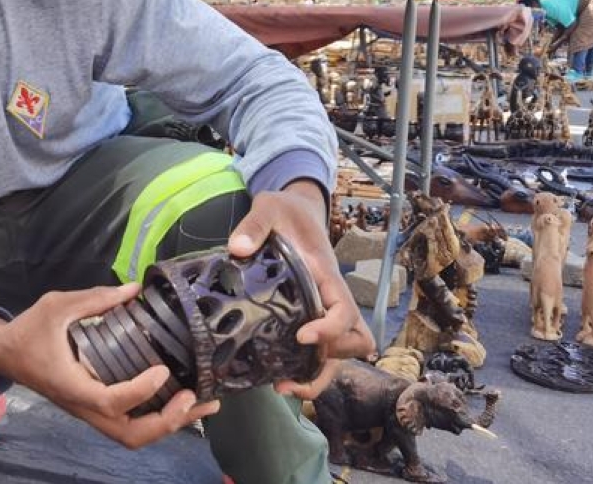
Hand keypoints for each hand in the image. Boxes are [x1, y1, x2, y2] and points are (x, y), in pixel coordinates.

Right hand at [0, 284, 219, 448]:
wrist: (5, 354)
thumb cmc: (29, 331)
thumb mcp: (57, 305)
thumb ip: (95, 298)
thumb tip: (136, 289)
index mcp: (72, 385)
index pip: (111, 401)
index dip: (140, 391)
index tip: (163, 369)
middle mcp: (84, 407)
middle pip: (130, 435)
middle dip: (167, 421)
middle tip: (192, 396)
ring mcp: (90, 412)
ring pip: (133, 436)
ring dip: (169, 424)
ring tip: (201, 403)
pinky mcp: (96, 409)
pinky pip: (130, 425)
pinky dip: (159, 418)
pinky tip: (181, 400)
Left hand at [227, 180, 374, 399]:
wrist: (294, 210)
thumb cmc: (285, 210)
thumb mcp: (269, 207)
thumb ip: (253, 225)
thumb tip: (237, 249)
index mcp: (325, 274)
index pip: (345, 308)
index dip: (331, 328)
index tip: (302, 336)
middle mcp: (330, 297)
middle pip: (355, 340)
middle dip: (330, 359)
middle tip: (292, 368)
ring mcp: (322, 309)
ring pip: (341, 354)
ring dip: (319, 376)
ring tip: (282, 386)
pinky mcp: (308, 316)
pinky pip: (321, 353)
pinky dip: (307, 372)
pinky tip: (277, 377)